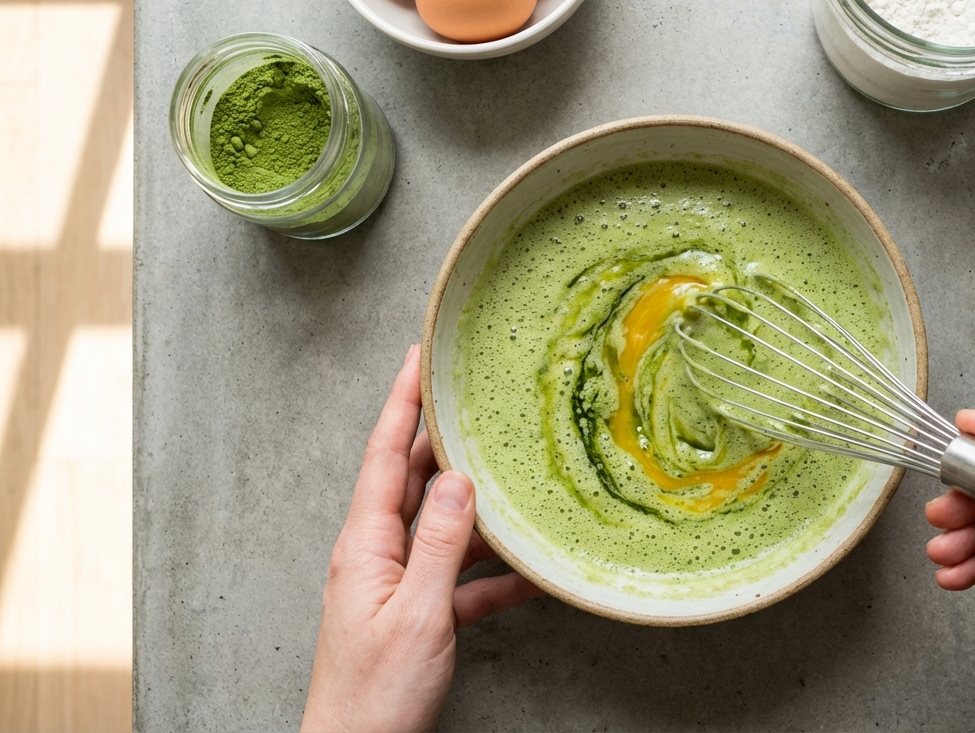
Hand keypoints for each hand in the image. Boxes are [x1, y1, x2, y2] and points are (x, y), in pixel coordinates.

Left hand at [302, 345, 542, 732]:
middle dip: (445, 439)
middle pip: (415, 481)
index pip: (384, 455)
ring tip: (518, 476)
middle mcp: (378, 554)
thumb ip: (441, 544)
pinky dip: (495, 575)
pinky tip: (533, 573)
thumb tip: (459, 480)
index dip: (401, 403)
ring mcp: (398, 584)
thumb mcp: (418, 613)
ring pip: (444, 528)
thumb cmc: (376, 692)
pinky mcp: (419, 614)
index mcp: (366, 544)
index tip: (417, 357)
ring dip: (481, 509)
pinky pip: (461, 580)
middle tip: (477, 398)